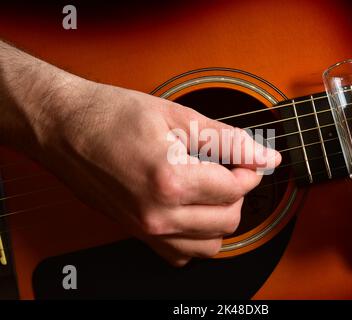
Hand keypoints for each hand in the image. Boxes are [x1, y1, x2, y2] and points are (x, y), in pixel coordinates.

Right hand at [0, 41, 280, 265]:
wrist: (66, 129)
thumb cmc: (110, 116)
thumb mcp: (177, 117)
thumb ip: (227, 140)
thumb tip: (262, 155)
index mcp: (170, 180)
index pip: (234, 189)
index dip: (249, 171)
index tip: (247, 160)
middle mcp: (158, 214)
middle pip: (228, 221)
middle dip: (238, 194)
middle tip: (230, 171)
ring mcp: (146, 229)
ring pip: (209, 245)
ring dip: (220, 218)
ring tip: (211, 191)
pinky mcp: (137, 234)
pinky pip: (181, 255)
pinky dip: (195, 237)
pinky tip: (191, 210)